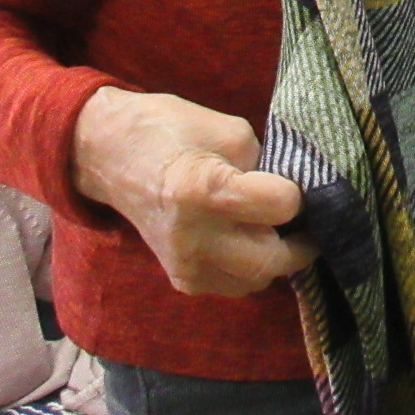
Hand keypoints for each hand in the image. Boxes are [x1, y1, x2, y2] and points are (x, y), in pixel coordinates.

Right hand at [71, 87, 316, 297]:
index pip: (281, 207)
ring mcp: (185, 265)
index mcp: (205, 191)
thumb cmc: (172, 130)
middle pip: (272, 261)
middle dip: (297, 243)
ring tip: (272, 229)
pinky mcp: (180, 279)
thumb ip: (267, 165)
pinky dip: (248, 267)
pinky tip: (245, 240)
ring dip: (273, 258)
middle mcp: (193, 238)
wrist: (110, 154)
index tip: (295, 184)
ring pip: (255, 281)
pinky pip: (232, 285)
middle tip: (304, 223)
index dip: (296, 194)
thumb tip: (294, 195)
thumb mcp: (231, 131)